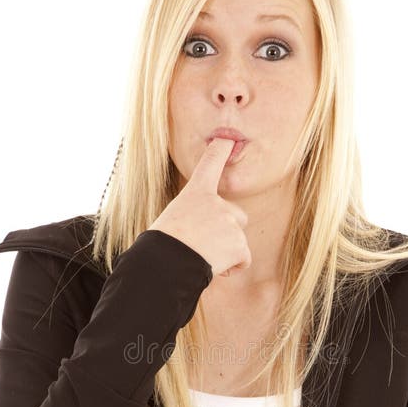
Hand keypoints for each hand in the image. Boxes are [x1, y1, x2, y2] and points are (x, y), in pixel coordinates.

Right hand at [148, 137, 251, 277]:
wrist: (166, 263)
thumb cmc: (163, 245)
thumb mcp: (174, 220)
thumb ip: (196, 217)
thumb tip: (206, 235)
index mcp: (196, 193)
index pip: (209, 164)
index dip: (219, 150)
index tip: (227, 139)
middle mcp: (218, 203)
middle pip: (237, 217)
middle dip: (227, 232)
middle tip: (203, 244)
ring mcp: (231, 223)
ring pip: (238, 242)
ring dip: (225, 253)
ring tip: (202, 257)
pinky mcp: (239, 245)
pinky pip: (244, 259)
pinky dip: (233, 267)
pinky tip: (214, 267)